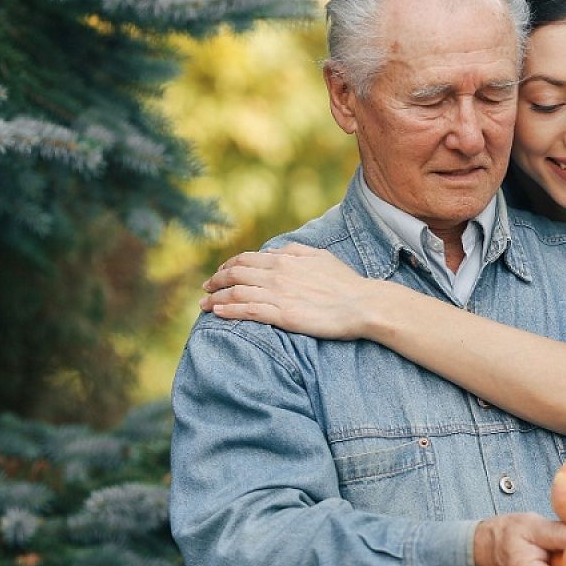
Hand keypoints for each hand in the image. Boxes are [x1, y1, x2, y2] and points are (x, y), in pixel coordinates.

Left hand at [200, 243, 373, 338]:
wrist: (362, 304)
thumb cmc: (345, 282)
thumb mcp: (320, 256)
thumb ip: (295, 251)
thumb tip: (276, 250)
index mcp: (285, 259)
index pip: (246, 259)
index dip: (227, 265)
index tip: (219, 273)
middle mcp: (277, 274)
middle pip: (235, 274)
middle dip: (215, 281)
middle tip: (205, 289)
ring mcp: (279, 294)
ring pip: (236, 292)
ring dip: (215, 298)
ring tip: (203, 305)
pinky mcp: (283, 315)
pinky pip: (247, 310)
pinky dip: (228, 310)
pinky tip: (217, 313)